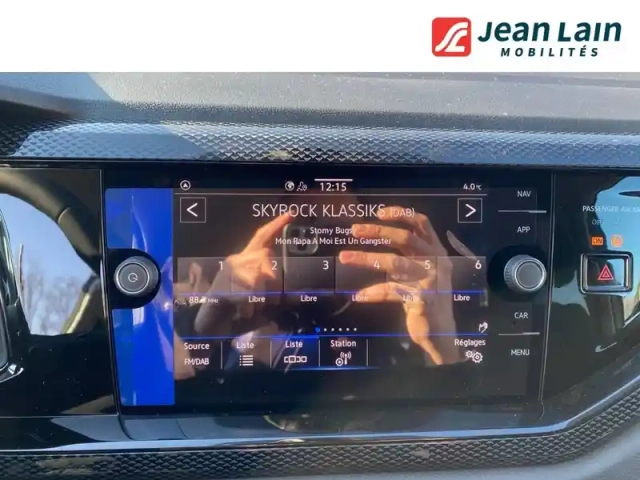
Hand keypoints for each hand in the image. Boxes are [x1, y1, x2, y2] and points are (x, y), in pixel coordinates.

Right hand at [193, 213, 291, 335]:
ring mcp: (228, 272)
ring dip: (260, 301)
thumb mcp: (262, 301)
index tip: (291, 213)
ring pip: (259, 281)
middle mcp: (237, 260)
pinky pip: (247, 296)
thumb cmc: (237, 312)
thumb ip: (279, 294)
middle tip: (262, 303)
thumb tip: (300, 294)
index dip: (276, 225)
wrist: (209, 327)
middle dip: (272, 289)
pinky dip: (249, 308)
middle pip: (268, 266)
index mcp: (247, 259)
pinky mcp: (221, 286)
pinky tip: (241, 311)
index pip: (262, 237)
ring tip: (249, 307)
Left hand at [338, 206, 460, 364]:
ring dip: (366, 258)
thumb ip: (405, 256)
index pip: (422, 223)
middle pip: (405, 238)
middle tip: (355, 230)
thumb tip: (373, 238)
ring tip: (345, 257)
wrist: (441, 332)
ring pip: (395, 262)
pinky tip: (359, 296)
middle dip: (378, 231)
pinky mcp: (422, 299)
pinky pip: (392, 291)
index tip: (378, 213)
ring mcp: (430, 280)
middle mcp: (436, 262)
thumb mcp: (419, 271)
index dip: (401, 214)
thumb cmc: (426, 298)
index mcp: (436, 251)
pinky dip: (373, 293)